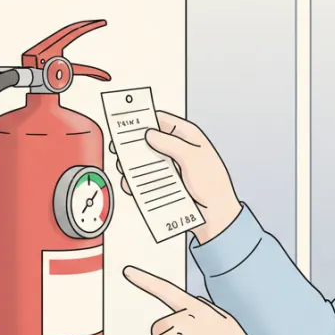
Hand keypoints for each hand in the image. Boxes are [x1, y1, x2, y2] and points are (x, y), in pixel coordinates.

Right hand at [110, 111, 241, 243]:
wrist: (216, 216)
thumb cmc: (212, 183)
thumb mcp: (192, 157)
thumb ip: (170, 143)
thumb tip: (148, 133)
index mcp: (188, 137)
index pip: (162, 120)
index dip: (145, 118)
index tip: (126, 120)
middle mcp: (177, 150)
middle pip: (149, 141)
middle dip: (134, 144)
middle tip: (118, 147)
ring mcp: (169, 168)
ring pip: (144, 161)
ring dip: (132, 164)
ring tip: (122, 166)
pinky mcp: (164, 185)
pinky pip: (145, 180)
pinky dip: (136, 182)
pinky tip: (129, 184)